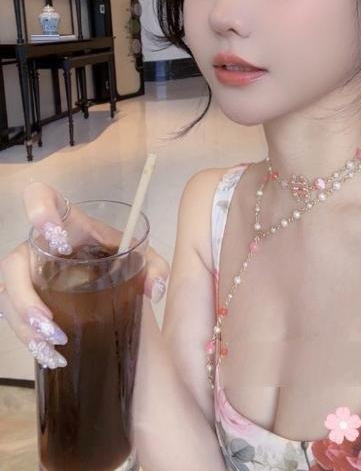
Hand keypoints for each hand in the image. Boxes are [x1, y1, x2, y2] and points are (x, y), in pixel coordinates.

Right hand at [0, 181, 169, 368]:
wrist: (112, 284)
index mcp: (68, 224)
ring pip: (8, 294)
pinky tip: (51, 356)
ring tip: (54, 345)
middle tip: (49, 321)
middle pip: (14, 261)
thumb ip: (154, 268)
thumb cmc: (121, 261)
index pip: (40, 196)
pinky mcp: (27, 300)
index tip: (55, 238)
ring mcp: (30, 274)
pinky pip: (13, 318)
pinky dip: (29, 339)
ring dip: (24, 323)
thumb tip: (154, 289)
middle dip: (25, 294)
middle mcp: (41, 247)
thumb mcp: (142, 259)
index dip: (38, 209)